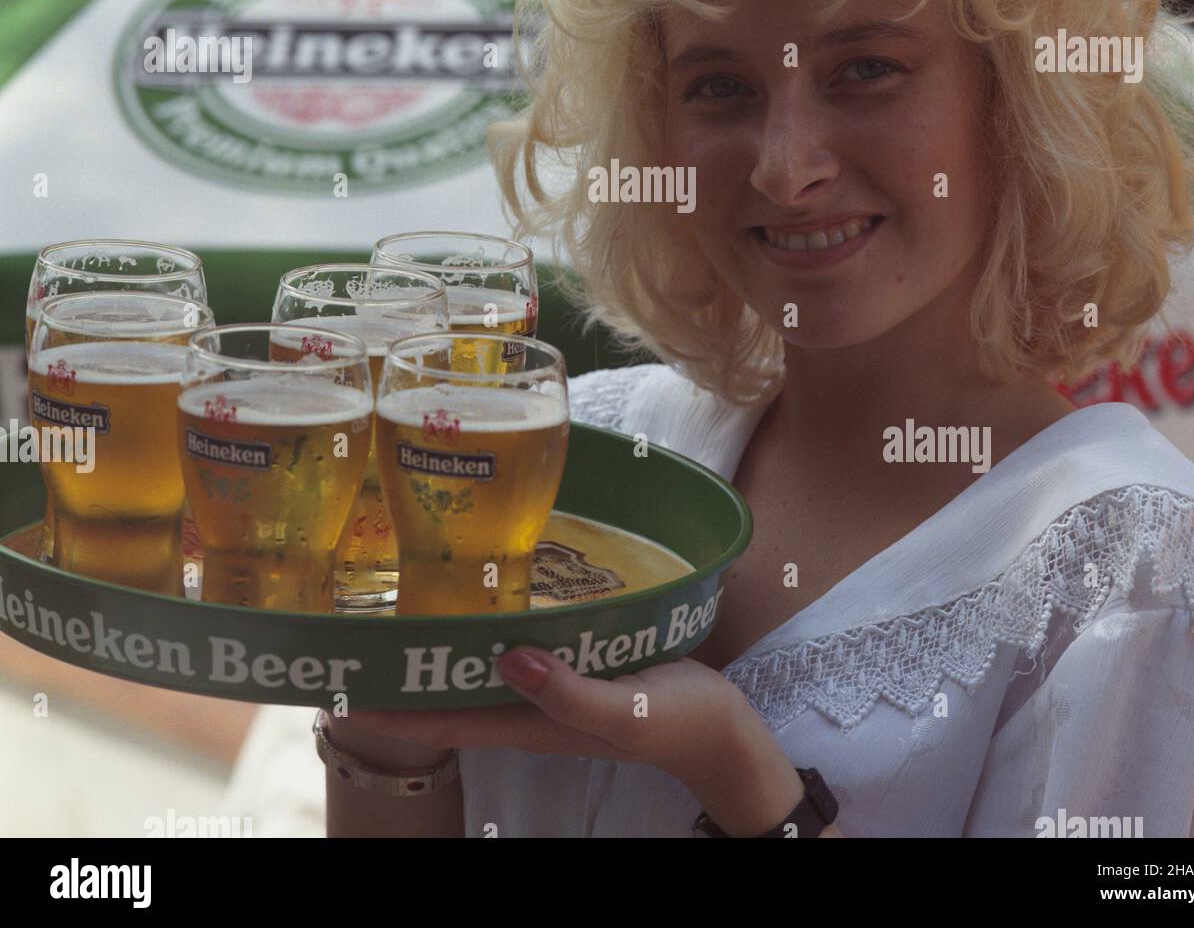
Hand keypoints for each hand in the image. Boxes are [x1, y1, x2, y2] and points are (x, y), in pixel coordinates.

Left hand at [324, 646, 802, 830]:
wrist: (725, 732)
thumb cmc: (681, 721)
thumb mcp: (632, 709)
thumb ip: (571, 692)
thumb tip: (507, 657)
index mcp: (529, 720)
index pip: (439, 715)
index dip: (386, 702)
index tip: (335, 677)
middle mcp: (525, 703)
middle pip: (443, 688)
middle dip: (396, 663)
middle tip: (347, 618)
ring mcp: (544, 684)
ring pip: (471, 663)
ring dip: (430, 641)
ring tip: (388, 600)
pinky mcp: (569, 660)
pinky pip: (509, 643)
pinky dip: (480, 625)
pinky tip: (471, 593)